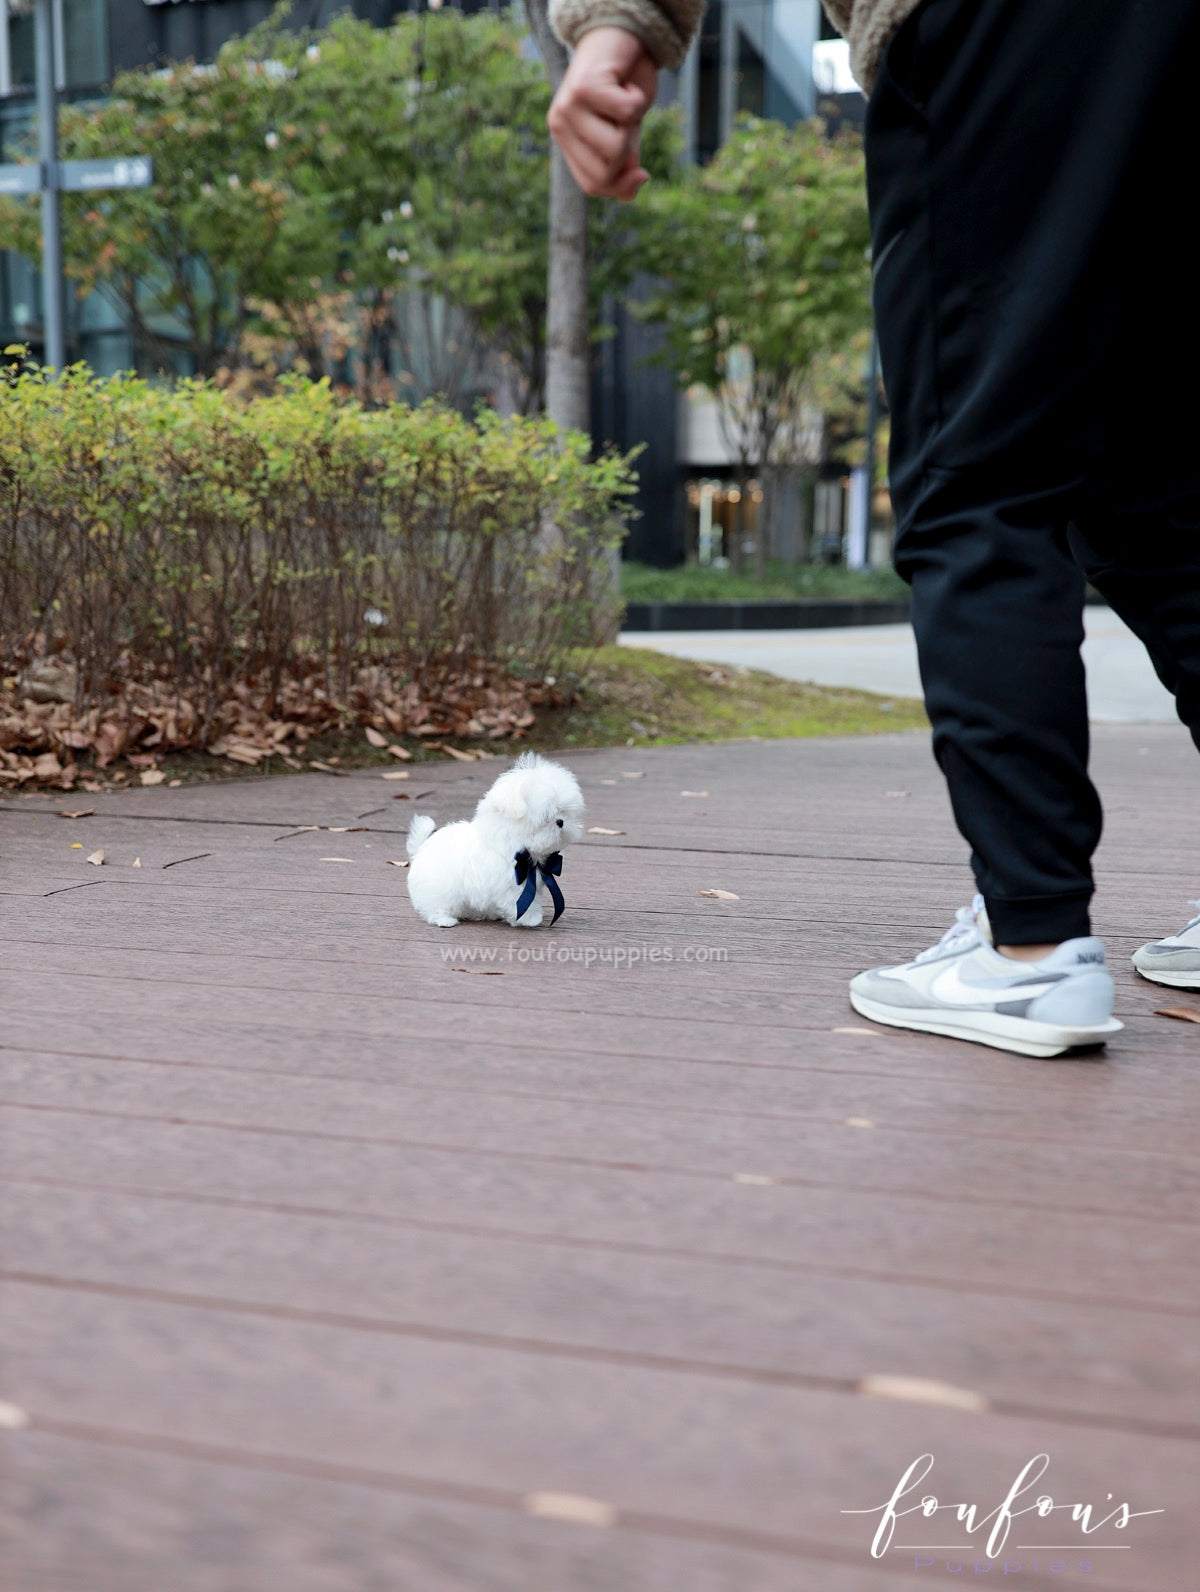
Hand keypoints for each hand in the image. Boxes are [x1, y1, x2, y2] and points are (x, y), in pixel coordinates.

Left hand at [547, 27, 657, 200]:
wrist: (620, 39)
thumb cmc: (622, 90)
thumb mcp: (625, 136)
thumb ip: (625, 167)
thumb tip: (635, 185)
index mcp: (564, 141)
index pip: (591, 185)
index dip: (620, 186)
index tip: (640, 173)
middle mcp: (559, 124)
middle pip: (605, 172)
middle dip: (629, 154)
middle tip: (625, 121)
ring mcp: (568, 105)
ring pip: (616, 147)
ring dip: (633, 125)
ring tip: (624, 101)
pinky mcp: (585, 86)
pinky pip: (627, 113)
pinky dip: (638, 97)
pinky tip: (626, 83)